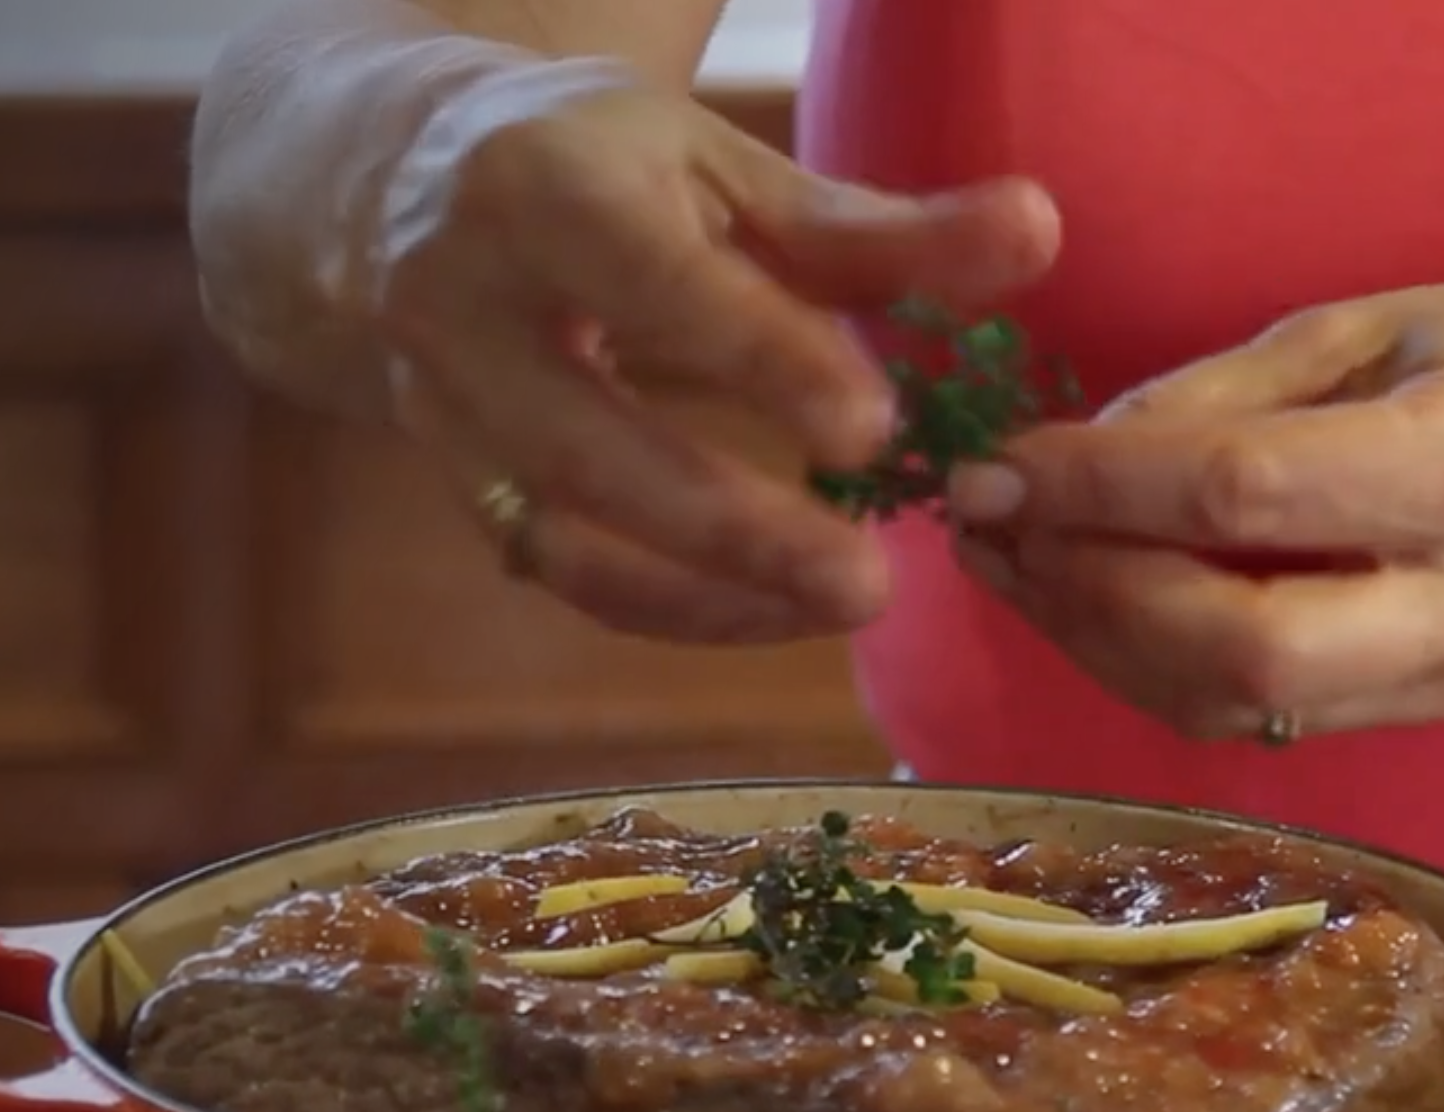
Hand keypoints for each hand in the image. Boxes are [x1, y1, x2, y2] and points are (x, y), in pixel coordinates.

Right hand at [371, 62, 1057, 641]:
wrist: (405, 185)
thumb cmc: (608, 169)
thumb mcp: (732, 167)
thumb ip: (882, 226)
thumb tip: (1038, 232)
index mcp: (541, 191)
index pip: (653, 286)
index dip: (760, 359)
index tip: (873, 428)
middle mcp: (463, 308)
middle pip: (586, 445)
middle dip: (730, 526)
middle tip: (870, 586)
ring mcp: (443, 410)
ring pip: (562, 534)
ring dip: (704, 593)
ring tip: (840, 609)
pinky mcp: (458, 482)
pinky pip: (560, 571)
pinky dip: (668, 607)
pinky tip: (771, 612)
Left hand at [942, 281, 1443, 740]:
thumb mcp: (1377, 323)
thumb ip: (1224, 393)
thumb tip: (1068, 460)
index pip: (1247, 496)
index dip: (1099, 489)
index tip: (994, 466)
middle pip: (1242, 646)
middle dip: (1088, 594)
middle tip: (992, 534)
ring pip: (1238, 707)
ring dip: (1097, 642)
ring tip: (1015, 566)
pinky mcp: (1432, 717)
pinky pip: (1260, 720)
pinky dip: (1152, 668)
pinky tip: (1090, 604)